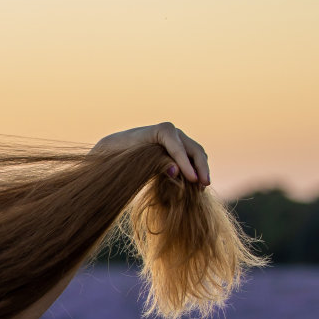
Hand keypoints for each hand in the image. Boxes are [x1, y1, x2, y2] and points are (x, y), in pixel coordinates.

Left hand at [95, 122, 209, 185]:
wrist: (114, 147)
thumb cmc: (119, 153)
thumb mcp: (132, 160)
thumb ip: (153, 164)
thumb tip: (175, 171)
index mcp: (160, 130)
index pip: (177, 147)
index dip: (186, 164)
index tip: (193, 180)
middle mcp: (173, 132)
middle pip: (193, 149)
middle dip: (200, 167)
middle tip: (204, 185)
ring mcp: (177, 139)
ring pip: (197, 153)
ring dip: (201, 170)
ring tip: (202, 188)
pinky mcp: (178, 148)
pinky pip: (193, 158)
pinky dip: (197, 170)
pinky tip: (197, 185)